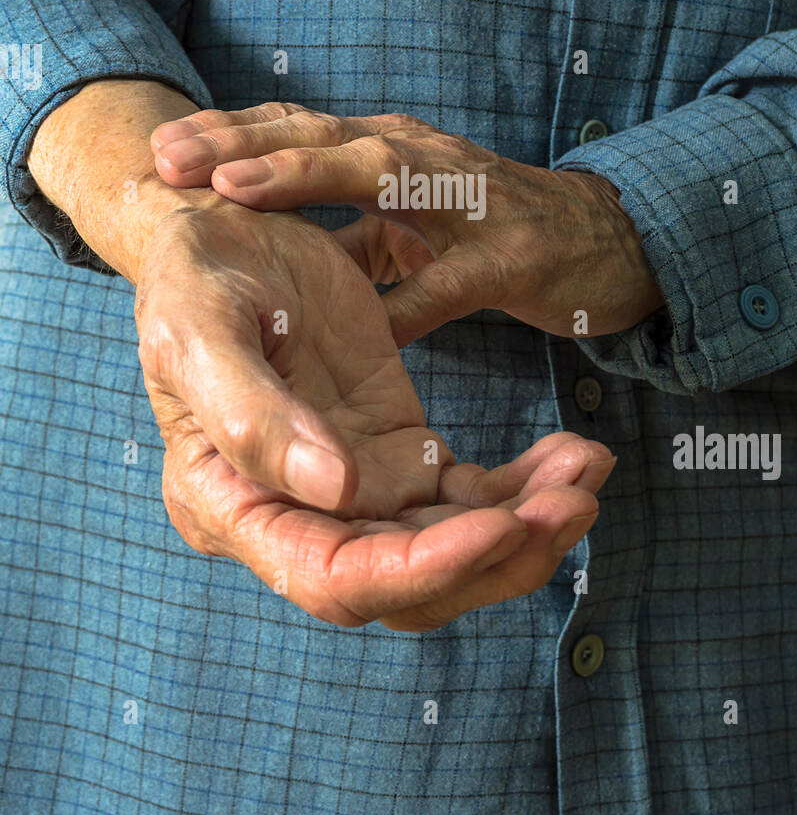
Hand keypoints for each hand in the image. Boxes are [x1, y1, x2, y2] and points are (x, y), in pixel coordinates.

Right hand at [136, 202, 615, 630]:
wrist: (218, 233)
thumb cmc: (190, 281)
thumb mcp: (199, 332)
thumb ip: (253, 415)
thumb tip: (336, 489)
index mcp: (232, 509)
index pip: (335, 577)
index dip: (422, 568)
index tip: (501, 526)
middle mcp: (298, 519)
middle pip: (410, 581)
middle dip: (500, 553)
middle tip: (575, 501)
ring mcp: (355, 487)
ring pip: (453, 541)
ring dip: (528, 519)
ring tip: (588, 468)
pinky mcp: (396, 447)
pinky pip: (470, 490)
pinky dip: (524, 482)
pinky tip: (574, 452)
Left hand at [152, 102, 664, 345]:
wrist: (607, 242)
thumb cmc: (495, 228)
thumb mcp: (412, 219)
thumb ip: (349, 228)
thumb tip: (273, 249)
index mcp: (390, 151)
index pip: (298, 128)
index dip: (230, 133)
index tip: (161, 146)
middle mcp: (421, 159)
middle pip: (321, 136)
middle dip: (241, 141)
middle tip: (170, 155)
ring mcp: (469, 203)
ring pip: (380, 178)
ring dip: (306, 176)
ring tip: (237, 188)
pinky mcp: (511, 259)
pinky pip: (449, 283)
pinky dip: (405, 299)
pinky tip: (360, 320)